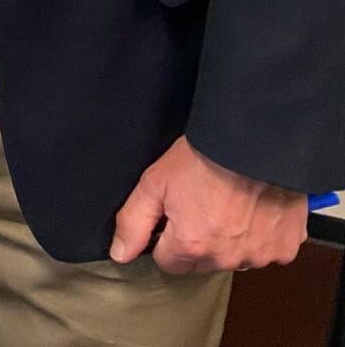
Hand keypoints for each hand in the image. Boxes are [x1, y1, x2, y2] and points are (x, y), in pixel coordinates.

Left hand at [109, 135, 307, 272]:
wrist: (254, 142)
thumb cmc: (203, 158)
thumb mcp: (154, 183)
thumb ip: (133, 223)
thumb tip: (120, 254)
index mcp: (192, 246)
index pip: (168, 263)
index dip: (165, 239)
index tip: (173, 217)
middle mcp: (226, 258)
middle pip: (201, 263)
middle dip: (197, 242)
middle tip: (201, 206)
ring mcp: (260, 254)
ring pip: (234, 258)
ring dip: (230, 241)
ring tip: (229, 205)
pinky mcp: (286, 246)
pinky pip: (267, 250)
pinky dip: (260, 235)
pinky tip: (255, 210)